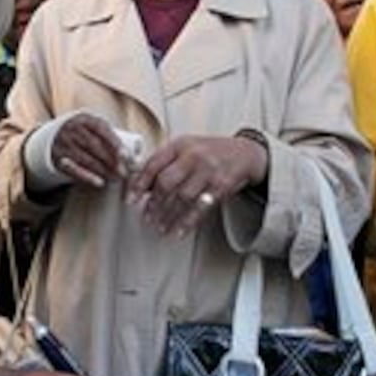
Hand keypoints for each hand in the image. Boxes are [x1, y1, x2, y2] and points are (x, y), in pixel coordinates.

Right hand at [50, 113, 130, 188]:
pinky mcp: (58, 159)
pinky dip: (87, 177)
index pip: (102, 129)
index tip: (126, 155)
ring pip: (86, 159)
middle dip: (111, 160)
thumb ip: (108, 135)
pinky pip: (73, 170)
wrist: (53, 136)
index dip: (115, 143)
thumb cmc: (82, 133)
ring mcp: (63, 144)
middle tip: (124, 172)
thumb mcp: (92, 126)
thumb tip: (135, 155)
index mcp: (85, 119)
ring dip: (103, 171)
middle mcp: (73, 129)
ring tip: (116, 178)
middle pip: (95, 146)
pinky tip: (99, 182)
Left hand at [127, 134, 267, 236]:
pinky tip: (178, 230)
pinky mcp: (221, 186)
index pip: (153, 164)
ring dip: (168, 215)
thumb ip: (165, 163)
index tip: (130, 198)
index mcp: (180, 145)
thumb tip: (143, 186)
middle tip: (146, 216)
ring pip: (182, 197)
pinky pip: (200, 208)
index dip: (139, 183)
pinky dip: (187, 222)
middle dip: (153, 203)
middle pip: (166, 182)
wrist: (245, 153)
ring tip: (159, 226)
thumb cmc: (210, 152)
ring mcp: (208, 171)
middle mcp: (193, 156)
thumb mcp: (186, 148)